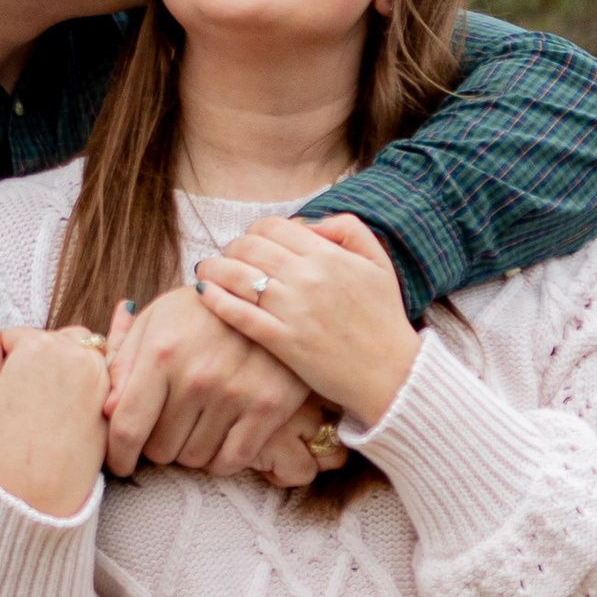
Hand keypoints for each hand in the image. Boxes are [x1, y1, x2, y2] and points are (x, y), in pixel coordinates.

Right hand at [0, 319, 109, 516]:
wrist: (44, 483)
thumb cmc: (10, 439)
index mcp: (37, 344)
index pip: (16, 337)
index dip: (7, 361)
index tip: (9, 388)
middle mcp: (73, 348)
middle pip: (50, 338)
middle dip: (40, 358)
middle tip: (31, 396)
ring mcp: (98, 368)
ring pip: (78, 348)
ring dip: (67, 361)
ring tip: (53, 399)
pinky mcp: (114, 388)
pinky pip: (102, 367)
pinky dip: (90, 374)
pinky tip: (75, 398)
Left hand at [101, 286, 319, 481]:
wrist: (270, 297)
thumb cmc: (201, 311)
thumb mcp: (155, 320)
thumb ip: (124, 363)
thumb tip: (107, 411)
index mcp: (161, 353)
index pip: (127, 427)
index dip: (118, 455)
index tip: (120, 463)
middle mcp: (197, 377)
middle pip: (160, 449)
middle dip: (157, 443)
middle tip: (168, 425)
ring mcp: (235, 393)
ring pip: (195, 459)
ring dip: (189, 449)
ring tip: (195, 424)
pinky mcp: (269, 407)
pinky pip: (231, 461)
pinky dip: (220, 459)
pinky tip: (218, 438)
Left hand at [190, 215, 419, 425]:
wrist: (392, 374)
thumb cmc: (384, 318)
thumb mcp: (378, 262)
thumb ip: (348, 229)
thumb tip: (310, 222)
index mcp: (329, 255)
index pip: (274, 226)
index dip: (255, 231)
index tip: (251, 243)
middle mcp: (308, 277)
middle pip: (250, 247)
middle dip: (232, 248)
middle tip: (227, 257)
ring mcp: (293, 310)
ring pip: (238, 276)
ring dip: (214, 268)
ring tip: (206, 271)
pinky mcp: (282, 342)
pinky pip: (238, 314)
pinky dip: (215, 299)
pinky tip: (203, 293)